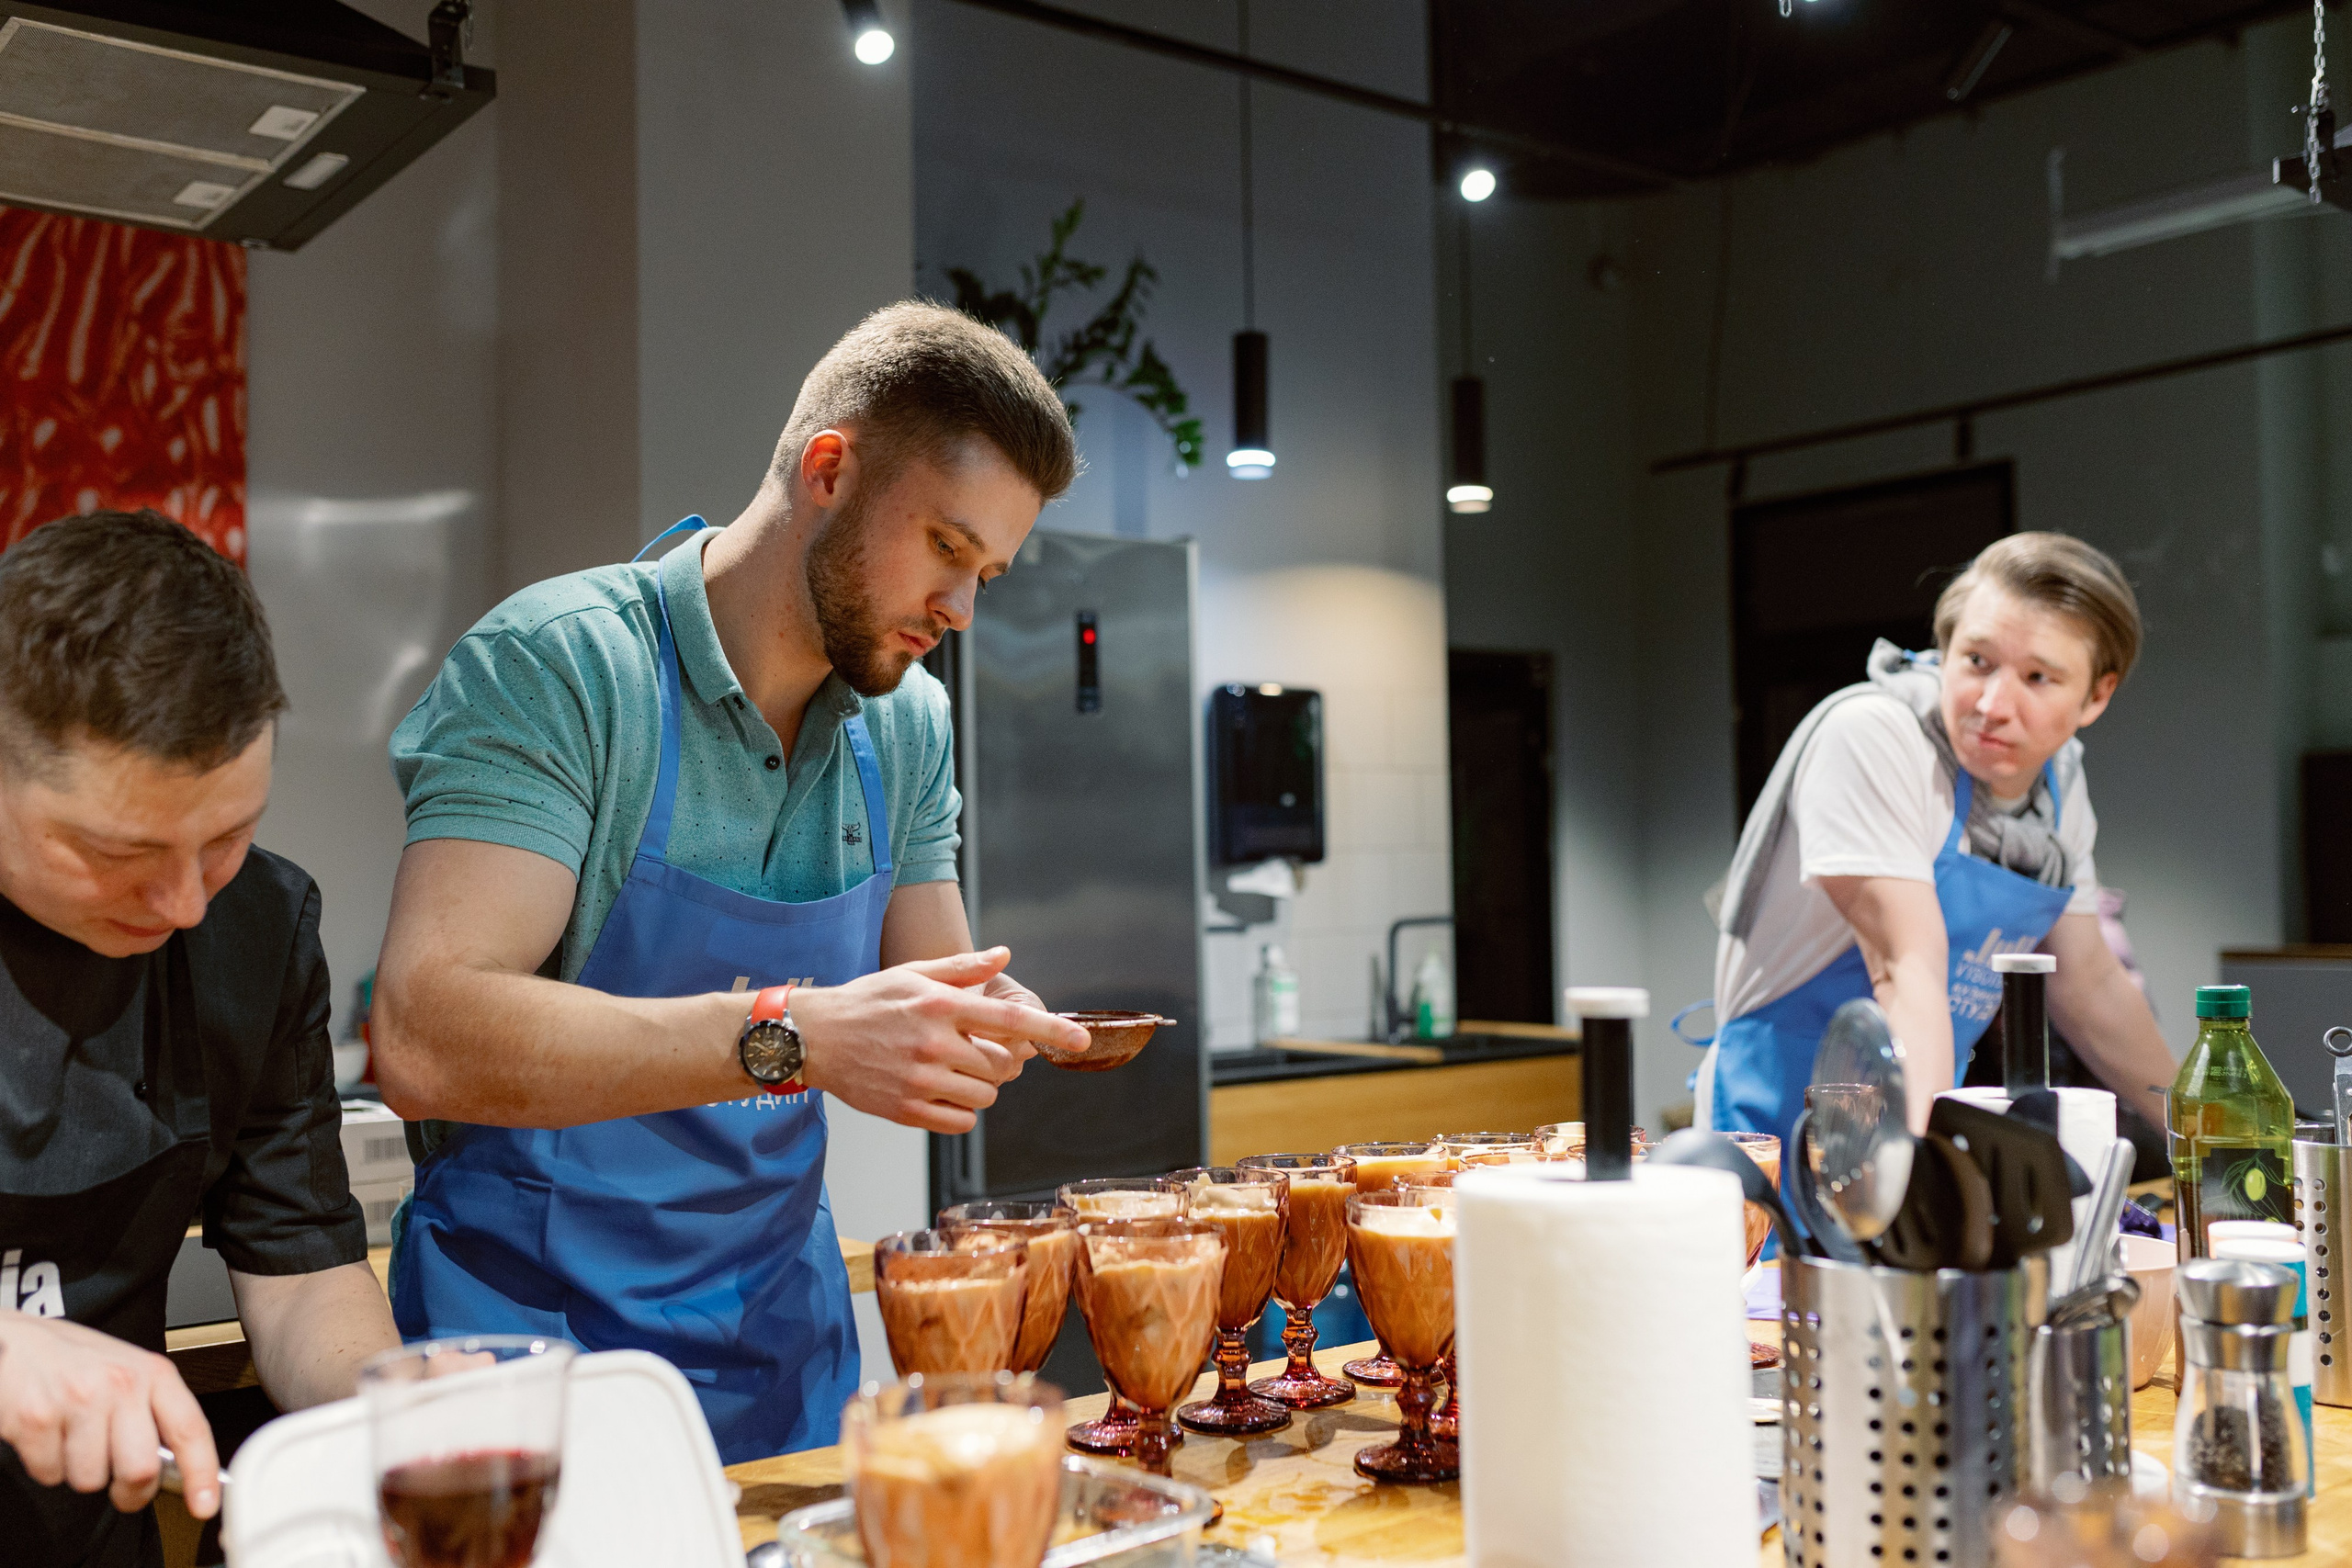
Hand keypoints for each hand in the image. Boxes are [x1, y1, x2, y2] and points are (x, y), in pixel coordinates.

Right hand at [0, 1314, 218, 1518]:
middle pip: (139, 1470)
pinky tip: (47, 1433)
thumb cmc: (73, 1358)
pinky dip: (46, 1464)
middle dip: (129, 1491)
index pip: (190, 1428)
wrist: (13, 1340)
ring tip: (73, 1437)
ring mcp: (77, 1401)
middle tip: (119, 1485)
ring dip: (80, 1472)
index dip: (202, 1472)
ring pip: (90, 1479)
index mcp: (152, 1372)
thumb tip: (176, 1464)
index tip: (205, 1504)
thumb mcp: (127, 1370)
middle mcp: (120, 1384)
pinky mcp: (36, 1419)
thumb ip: (153, 1411)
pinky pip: (50, 1474)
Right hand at [792, 948, 1088, 1133]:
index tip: (1081, 1040)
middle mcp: (934, 1043)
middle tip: (971, 1051)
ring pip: (984, 1097)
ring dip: (980, 1088)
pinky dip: (961, 1112)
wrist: (813, 1037)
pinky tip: (940, 1093)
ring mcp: (919, 1079)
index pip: (1010, 1021)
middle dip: (997, 1062)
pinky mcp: (906, 1109)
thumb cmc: (867, 1001)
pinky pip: (960, 1122)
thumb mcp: (914, 973)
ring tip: (952, 1070)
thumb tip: (1003, 955)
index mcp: (941, 1005)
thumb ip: (963, 968)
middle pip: (1000, 1066)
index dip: (1051, 1031)